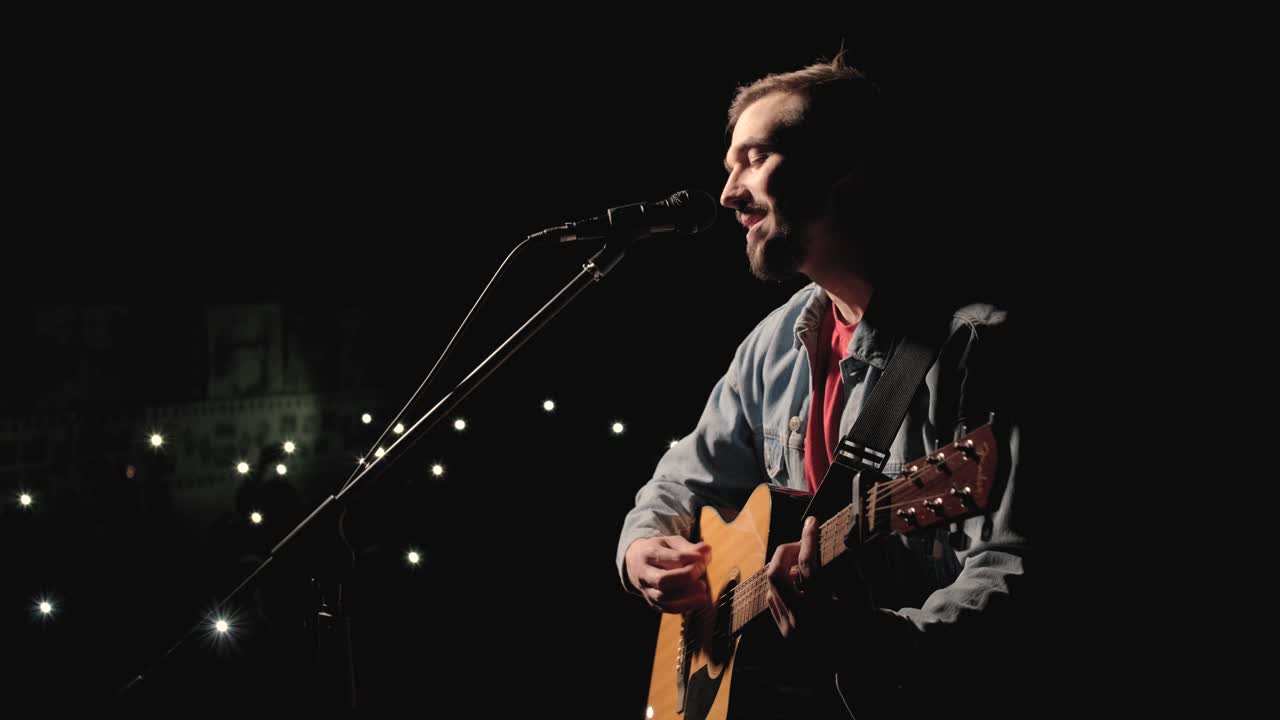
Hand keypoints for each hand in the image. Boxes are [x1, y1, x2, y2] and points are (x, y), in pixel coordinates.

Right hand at [625, 535, 711, 612]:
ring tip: (702, 587)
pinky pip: (668, 609)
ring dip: (687, 595)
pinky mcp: (652, 602)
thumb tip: (707, 550)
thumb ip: (689, 547)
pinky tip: (700, 600)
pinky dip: (686, 606)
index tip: (703, 558)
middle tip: (701, 570)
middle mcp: (644, 573)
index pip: (671, 558)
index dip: (691, 559)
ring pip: (663, 597)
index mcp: (649, 554)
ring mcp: (647, 590)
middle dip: (686, 576)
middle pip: (662, 580)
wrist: (634, 563)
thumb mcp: (671, 543)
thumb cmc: (658, 551)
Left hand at [766, 516, 873, 642]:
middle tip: (801, 543)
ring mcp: (789, 627)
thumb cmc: (864, 621)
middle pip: (776, 574)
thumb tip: (842, 539)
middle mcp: (801, 619)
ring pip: (771, 586)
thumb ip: (851, 567)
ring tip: (802, 562)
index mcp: (823, 608)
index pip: (808, 565)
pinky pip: (772, 599)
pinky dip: (782, 585)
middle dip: (785, 551)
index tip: (812, 522)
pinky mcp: (784, 631)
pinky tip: (797, 581)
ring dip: (784, 567)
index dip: (809, 538)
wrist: (856, 657)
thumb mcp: (863, 593)